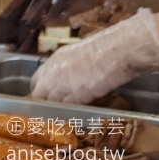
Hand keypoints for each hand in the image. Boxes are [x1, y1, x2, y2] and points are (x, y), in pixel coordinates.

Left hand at [30, 8, 158, 104]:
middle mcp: (54, 71)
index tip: (44, 97)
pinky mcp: (76, 96)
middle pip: (38, 94)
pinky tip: (73, 113)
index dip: (40, 90)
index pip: (36, 80)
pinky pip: (64, 108)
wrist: (122, 48)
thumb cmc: (108, 46)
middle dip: (43, 103)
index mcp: (55, 59)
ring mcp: (63, 84)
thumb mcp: (80, 53)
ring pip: (49, 103)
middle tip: (51, 109)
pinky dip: (67, 112)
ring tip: (62, 113)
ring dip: (55, 109)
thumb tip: (66, 77)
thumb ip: (68, 66)